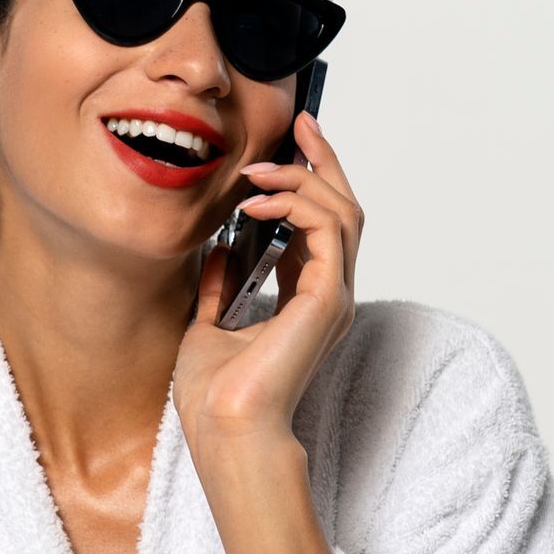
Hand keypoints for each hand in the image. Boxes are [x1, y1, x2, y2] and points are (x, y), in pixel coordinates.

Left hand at [172, 112, 362, 470]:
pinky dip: (295, 204)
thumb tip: (218, 248)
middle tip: (299, 124)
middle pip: (343, 208)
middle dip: (322, 160)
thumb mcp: (210, 323)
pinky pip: (327, 229)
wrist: (223, 428)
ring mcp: (333, 298)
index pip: (321, 226)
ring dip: (303, 179)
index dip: (310, 180)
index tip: (289, 144)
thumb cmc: (217, 396)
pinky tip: (255, 204)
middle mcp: (328, 297)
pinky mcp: (326, 300)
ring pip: (343, 212)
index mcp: (307, 302)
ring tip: (260, 170)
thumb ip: (221, 285)